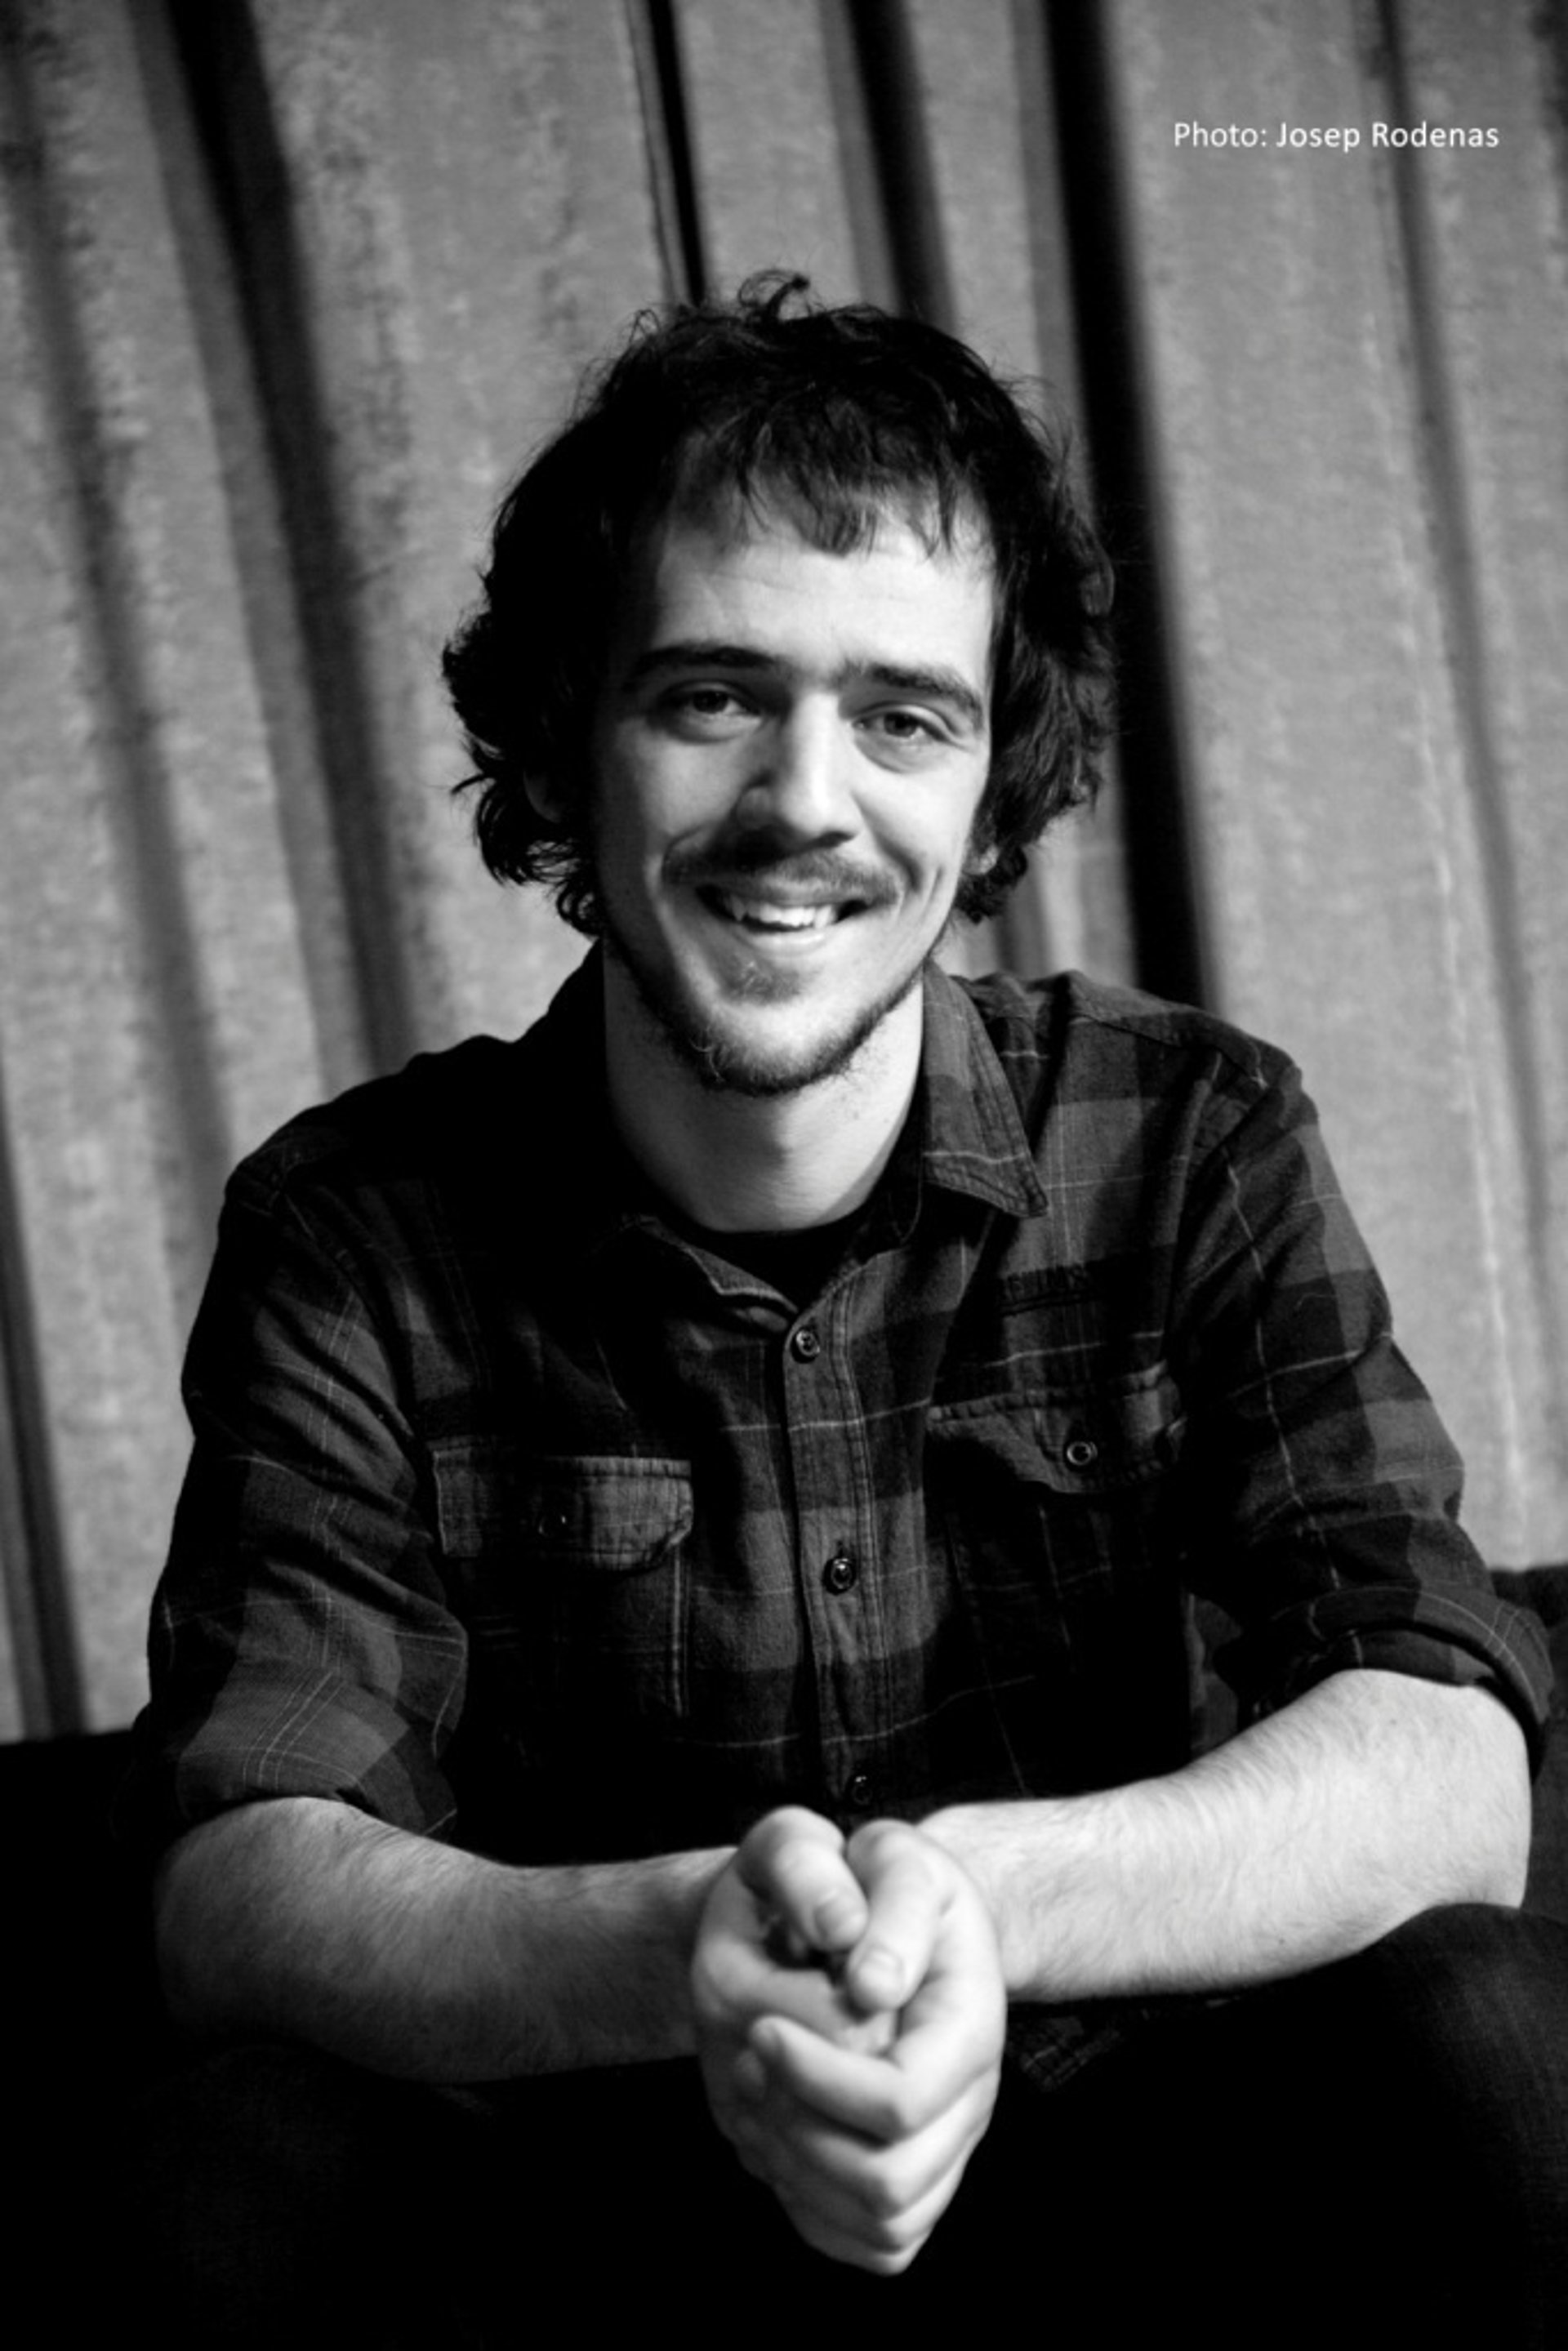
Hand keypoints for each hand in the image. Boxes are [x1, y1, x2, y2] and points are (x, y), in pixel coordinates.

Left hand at [691, 1808, 1005, 2273]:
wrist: (902, 1917)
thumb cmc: (886, 1881)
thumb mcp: (888, 1852)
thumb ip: (884, 1900)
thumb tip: (872, 1985)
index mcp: (970, 2026)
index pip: (898, 2100)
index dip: (815, 2074)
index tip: (759, 2022)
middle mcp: (970, 2102)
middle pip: (886, 2182)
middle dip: (798, 2125)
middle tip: (750, 2052)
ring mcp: (945, 2149)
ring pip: (877, 2225)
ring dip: (797, 2166)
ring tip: (761, 2087)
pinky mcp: (913, 2182)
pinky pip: (870, 2244)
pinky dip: (813, 2205)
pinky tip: (781, 2128)